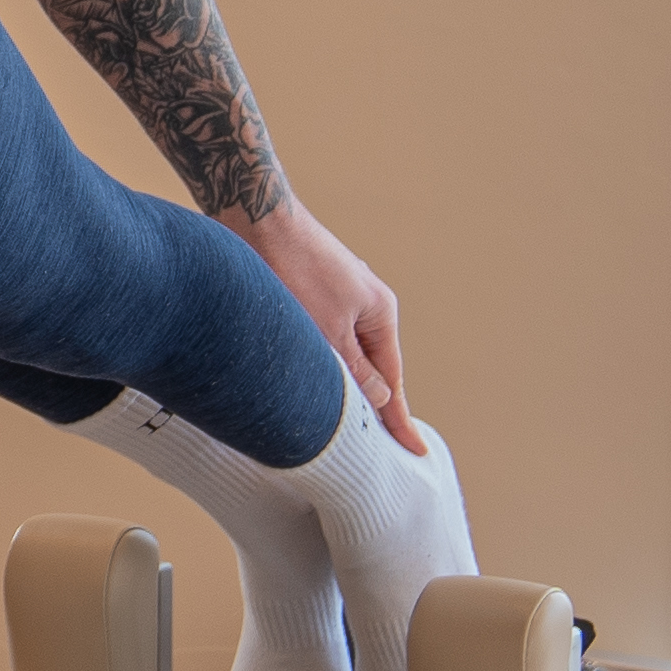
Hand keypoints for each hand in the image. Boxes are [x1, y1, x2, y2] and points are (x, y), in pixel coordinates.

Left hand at [240, 194, 424, 453]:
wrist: (255, 215)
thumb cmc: (292, 271)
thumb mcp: (328, 332)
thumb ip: (354, 372)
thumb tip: (379, 400)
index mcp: (380, 313)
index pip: (392, 382)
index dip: (399, 421)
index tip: (415, 454)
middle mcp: (364, 303)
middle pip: (371, 369)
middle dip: (370, 408)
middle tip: (377, 451)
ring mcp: (337, 296)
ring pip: (342, 356)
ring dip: (339, 387)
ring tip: (338, 426)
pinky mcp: (307, 292)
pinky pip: (321, 342)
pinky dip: (318, 367)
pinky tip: (303, 382)